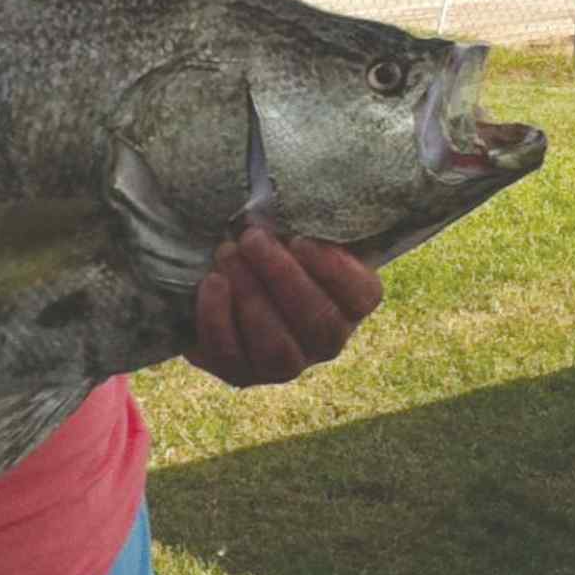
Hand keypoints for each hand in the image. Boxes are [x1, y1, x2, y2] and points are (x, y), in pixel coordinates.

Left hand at [188, 229, 382, 386]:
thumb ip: (301, 219)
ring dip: (250, 296)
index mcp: (349, 303)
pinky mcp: (241, 373)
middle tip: (250, 239)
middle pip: (317, 321)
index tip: (300, 239)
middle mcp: (325, 341)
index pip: (362, 296)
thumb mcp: (288, 230)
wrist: (221, 279)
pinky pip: (232, 356)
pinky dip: (218, 318)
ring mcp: (285, 364)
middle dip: (280, 275)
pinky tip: (211, 282)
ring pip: (277, 346)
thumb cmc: (266, 249)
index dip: (334, 270)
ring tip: (226, 254)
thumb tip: (282, 200)